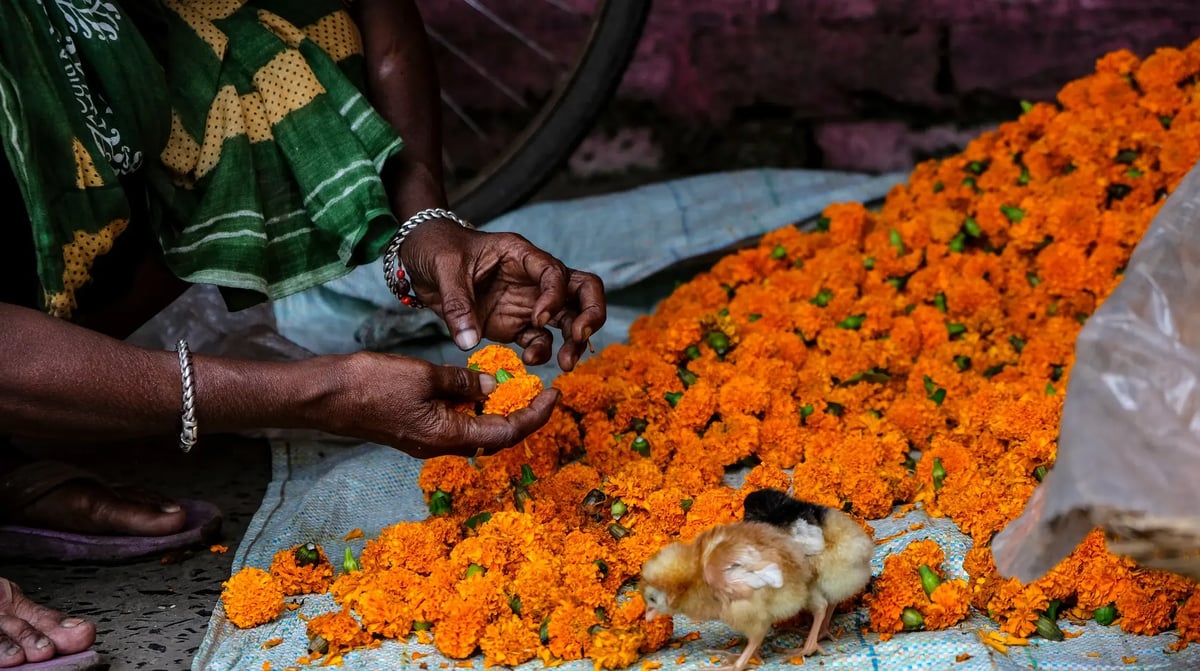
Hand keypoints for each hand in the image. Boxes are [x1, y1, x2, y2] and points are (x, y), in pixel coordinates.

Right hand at [320, 351, 559, 457]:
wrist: (325, 396)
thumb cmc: (370, 383)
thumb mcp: (425, 375)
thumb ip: (463, 382)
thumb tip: (495, 386)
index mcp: (448, 437)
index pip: (507, 432)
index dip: (535, 415)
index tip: (554, 394)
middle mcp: (441, 447)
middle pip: (496, 437)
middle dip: (523, 416)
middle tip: (543, 392)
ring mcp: (427, 441)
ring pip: (477, 431)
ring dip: (499, 412)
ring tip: (517, 387)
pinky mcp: (416, 432)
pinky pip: (456, 424)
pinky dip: (475, 409)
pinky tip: (480, 388)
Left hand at [400, 219, 605, 370]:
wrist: (418, 260)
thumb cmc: (436, 249)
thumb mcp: (444, 269)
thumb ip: (457, 304)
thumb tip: (468, 341)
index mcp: (520, 255)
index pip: (556, 272)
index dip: (554, 296)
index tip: (537, 318)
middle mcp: (532, 278)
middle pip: (582, 290)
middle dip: (590, 314)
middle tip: (580, 337)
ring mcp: (527, 302)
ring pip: (568, 319)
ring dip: (574, 341)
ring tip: (566, 364)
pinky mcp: (515, 324)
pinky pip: (539, 339)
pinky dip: (542, 352)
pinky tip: (530, 362)